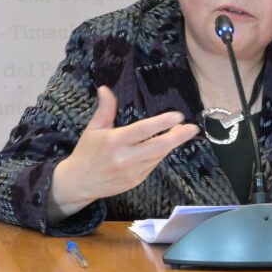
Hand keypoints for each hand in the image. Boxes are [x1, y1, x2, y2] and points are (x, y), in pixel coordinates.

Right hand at [49, 86, 197, 217]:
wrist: (79, 183)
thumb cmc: (87, 152)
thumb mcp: (93, 129)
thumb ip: (105, 109)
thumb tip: (106, 89)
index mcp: (114, 141)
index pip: (143, 130)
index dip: (162, 123)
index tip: (178, 116)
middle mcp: (125, 158)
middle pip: (158, 147)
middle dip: (178, 137)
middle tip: (192, 128)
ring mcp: (132, 172)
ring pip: (158, 156)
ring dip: (171, 144)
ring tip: (183, 132)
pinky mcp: (136, 181)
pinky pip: (153, 165)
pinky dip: (161, 154)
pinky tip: (165, 145)